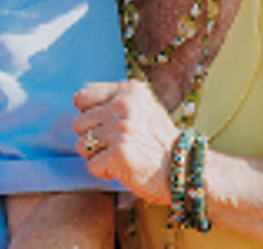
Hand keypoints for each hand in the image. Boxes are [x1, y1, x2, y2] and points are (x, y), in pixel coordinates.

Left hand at [73, 80, 181, 205]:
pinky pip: (92, 165)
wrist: (186, 171)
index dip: (90, 116)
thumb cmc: (160, 144)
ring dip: (97, 156)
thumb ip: (113, 102)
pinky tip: (122, 169)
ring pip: (82, 145)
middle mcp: (124, 106)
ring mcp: (121, 129)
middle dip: (93, 139)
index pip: (83, 97)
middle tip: (117, 146)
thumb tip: (77, 99)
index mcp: (129, 91)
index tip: (107, 125)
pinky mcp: (119, 154)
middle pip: (79, 123)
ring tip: (120, 157)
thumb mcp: (143, 110)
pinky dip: (104, 172)